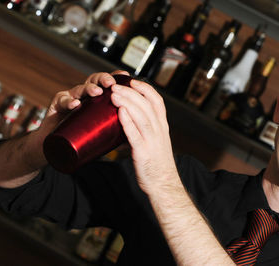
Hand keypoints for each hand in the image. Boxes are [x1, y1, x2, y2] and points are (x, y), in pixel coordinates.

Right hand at [38, 70, 128, 135]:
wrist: (55, 149)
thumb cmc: (78, 139)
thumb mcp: (98, 132)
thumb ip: (113, 131)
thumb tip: (133, 137)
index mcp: (95, 99)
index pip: (106, 84)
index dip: (116, 78)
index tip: (126, 76)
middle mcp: (83, 96)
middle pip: (94, 81)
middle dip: (103, 79)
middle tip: (111, 84)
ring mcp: (69, 98)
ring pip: (79, 89)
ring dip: (88, 89)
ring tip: (97, 92)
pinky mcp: (56, 106)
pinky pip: (62, 101)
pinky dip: (69, 102)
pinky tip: (75, 104)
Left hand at [110, 79, 177, 193]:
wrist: (163, 185)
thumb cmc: (156, 164)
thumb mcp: (154, 142)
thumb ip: (143, 130)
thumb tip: (125, 120)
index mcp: (162, 127)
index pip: (157, 101)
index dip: (145, 89)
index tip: (133, 81)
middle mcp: (159, 131)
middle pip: (146, 105)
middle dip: (130, 92)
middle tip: (116, 85)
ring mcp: (152, 141)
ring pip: (141, 116)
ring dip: (127, 102)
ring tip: (114, 94)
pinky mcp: (143, 153)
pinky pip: (135, 134)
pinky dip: (127, 122)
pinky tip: (120, 112)